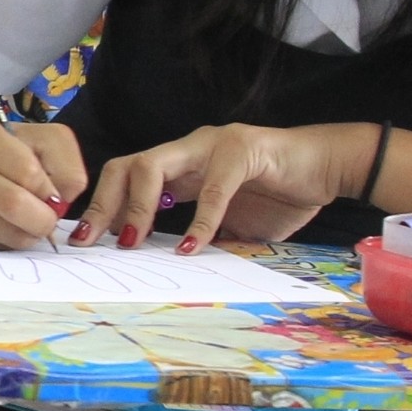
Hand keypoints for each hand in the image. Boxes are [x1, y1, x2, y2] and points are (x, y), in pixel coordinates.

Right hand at [0, 116, 88, 250]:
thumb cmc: (3, 151)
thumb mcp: (40, 139)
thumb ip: (65, 162)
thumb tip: (64, 199)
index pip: (26, 171)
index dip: (49, 189)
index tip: (51, 192)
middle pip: (11, 203)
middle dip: (43, 218)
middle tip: (48, 218)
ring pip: (3, 232)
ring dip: (27, 233)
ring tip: (26, 220)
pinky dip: (6, 240)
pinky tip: (2, 224)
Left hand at [75, 122, 352, 251]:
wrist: (327, 167)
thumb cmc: (278, 194)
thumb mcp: (228, 222)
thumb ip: (197, 233)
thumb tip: (164, 264)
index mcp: (180, 165)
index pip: (124, 177)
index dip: (101, 207)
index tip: (84, 243)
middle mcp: (187, 149)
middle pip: (126, 166)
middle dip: (103, 206)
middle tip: (93, 243)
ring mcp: (212, 145)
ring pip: (152, 165)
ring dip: (137, 208)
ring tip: (132, 242)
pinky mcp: (244, 151)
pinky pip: (212, 187)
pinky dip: (200, 220)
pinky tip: (193, 247)